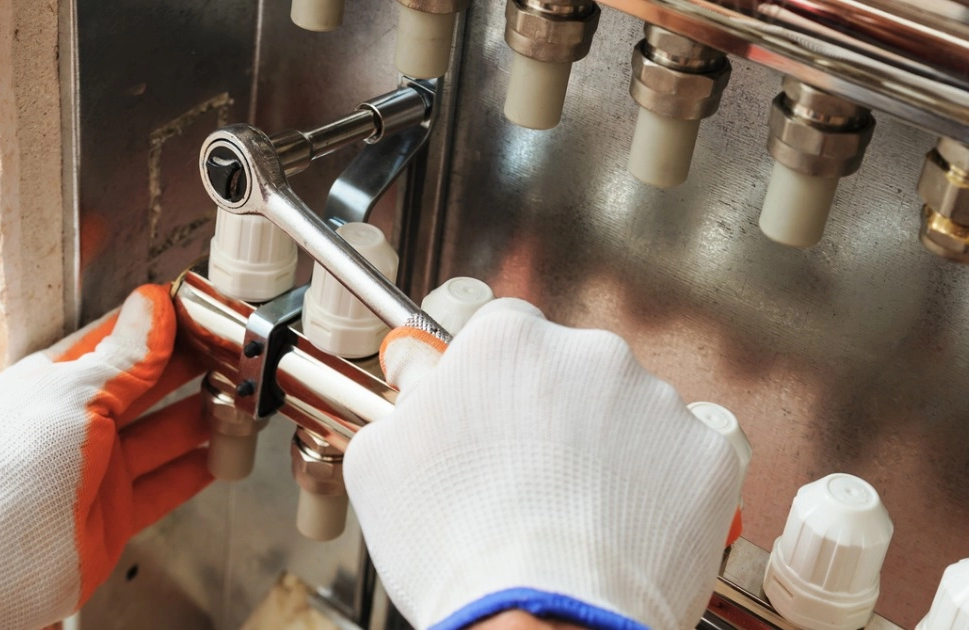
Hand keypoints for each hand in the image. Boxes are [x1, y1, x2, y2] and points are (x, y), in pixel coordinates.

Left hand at [0, 285, 210, 628]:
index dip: (155, 326)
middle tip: (228, 354)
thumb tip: (152, 308)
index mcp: (53, 382)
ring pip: (160, 435)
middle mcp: (74, 423)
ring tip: (236, 400)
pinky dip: (195, 470)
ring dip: (198, 418)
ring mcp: (95, 470)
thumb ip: (123, 356)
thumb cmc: (9, 469)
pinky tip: (220, 457)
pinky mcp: (113, 512)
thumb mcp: (73, 392)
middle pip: (143, 387)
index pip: (114, 342)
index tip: (197, 312)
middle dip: (186, 369)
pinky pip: (164, 485)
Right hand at [345, 299, 740, 629]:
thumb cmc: (457, 548)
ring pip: (629, 414)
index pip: (504, 334)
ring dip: (609, 449)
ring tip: (576, 512)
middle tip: (530, 477)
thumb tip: (418, 371)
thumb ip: (407, 397)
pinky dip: (657, 490)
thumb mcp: (380, 461)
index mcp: (509, 341)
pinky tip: (621, 528)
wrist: (541, 621)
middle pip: (571, 370)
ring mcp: (657, 403)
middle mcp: (591, 354)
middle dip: (556, 412)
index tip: (492, 414)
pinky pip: (679, 461)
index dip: (494, 382)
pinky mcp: (706, 456)